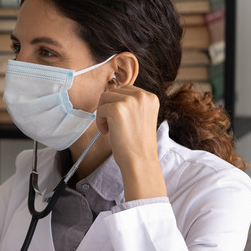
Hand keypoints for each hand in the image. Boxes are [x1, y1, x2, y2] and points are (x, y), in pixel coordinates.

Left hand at [96, 84, 166, 200]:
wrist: (140, 160)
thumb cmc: (137, 143)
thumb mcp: (140, 117)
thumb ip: (132, 104)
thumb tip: (112, 95)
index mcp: (151, 97)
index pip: (126, 90)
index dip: (118, 105)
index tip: (121, 121)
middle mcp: (142, 96)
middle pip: (114, 92)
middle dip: (110, 108)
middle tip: (113, 126)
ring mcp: (130, 101)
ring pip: (105, 98)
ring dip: (103, 113)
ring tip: (110, 128)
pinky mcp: (117, 109)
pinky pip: (99, 109)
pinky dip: (99, 122)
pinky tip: (107, 132)